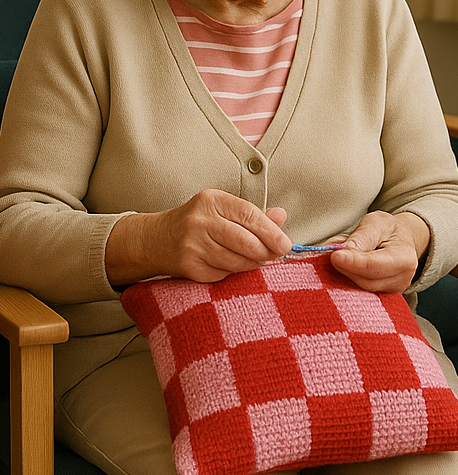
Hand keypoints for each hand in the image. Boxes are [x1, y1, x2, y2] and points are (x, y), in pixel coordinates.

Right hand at [107, 189, 292, 284]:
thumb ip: (253, 214)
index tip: (286, 244)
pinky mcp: (187, 267)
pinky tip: (232, 265)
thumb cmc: (198, 223)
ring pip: (236, 261)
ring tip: (258, 260)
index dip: (271, 232)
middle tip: (276, 255)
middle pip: (244, 241)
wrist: (154, 239)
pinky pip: (222, 274)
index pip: (249, 215)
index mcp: (212, 200)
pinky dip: (233, 272)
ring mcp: (191, 245)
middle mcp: (200, 221)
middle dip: (266, 252)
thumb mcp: (222, 210)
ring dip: (253, 264)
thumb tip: (282, 216)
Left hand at [329, 211, 430, 293]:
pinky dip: (346, 281)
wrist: (401, 241)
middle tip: (329, 252)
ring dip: (342, 274)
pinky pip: (358, 293)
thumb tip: (343, 251)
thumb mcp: (376, 223)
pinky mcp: (380, 299)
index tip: (334, 256)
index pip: (373, 266)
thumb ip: (361, 237)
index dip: (352, 262)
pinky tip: (341, 268)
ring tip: (337, 256)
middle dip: (344, 268)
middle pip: (364, 281)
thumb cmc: (389, 230)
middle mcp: (400, 280)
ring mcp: (391, 292)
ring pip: (358, 290)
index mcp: (403, 259)